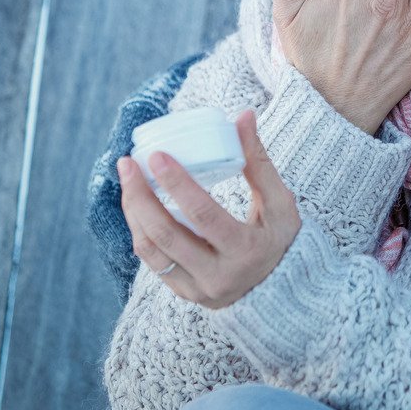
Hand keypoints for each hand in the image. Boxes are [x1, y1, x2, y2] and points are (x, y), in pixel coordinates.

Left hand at [118, 110, 300, 308]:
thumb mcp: (279, 202)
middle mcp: (218, 276)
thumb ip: (258, 161)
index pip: (204, 215)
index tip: (157, 155)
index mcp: (246, 251)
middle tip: (128, 164)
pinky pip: (153, 262)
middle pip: (166, 235)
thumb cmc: (282, 239)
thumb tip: (243, 116)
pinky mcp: (185, 293)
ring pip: (151, 250)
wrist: (283, 290)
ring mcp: (198, 289)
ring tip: (127, 181)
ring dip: (133, 212)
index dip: (177, 184)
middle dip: (140, 196)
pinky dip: (141, 231)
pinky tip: (137, 206)